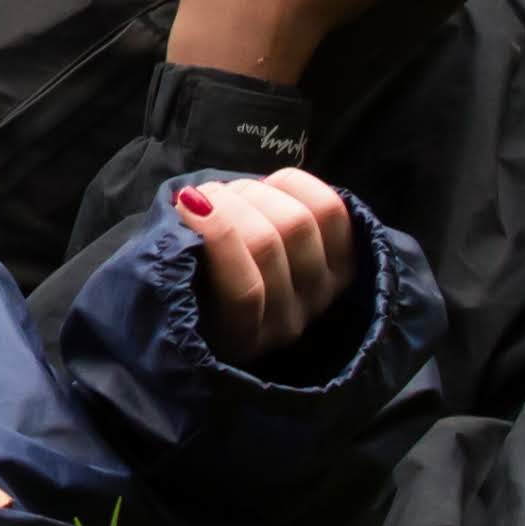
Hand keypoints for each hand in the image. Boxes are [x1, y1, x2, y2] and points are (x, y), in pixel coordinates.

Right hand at [176, 167, 356, 362]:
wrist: (243, 292)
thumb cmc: (197, 286)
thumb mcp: (179, 284)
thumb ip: (181, 255)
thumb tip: (194, 204)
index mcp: (240, 339)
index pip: (245, 291)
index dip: (217, 236)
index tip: (186, 202)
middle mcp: (288, 322)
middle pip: (267, 243)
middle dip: (228, 203)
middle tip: (203, 196)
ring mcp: (323, 293)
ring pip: (297, 222)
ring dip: (256, 193)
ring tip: (234, 194)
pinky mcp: (345, 263)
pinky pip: (330, 210)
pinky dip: (295, 186)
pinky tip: (271, 187)